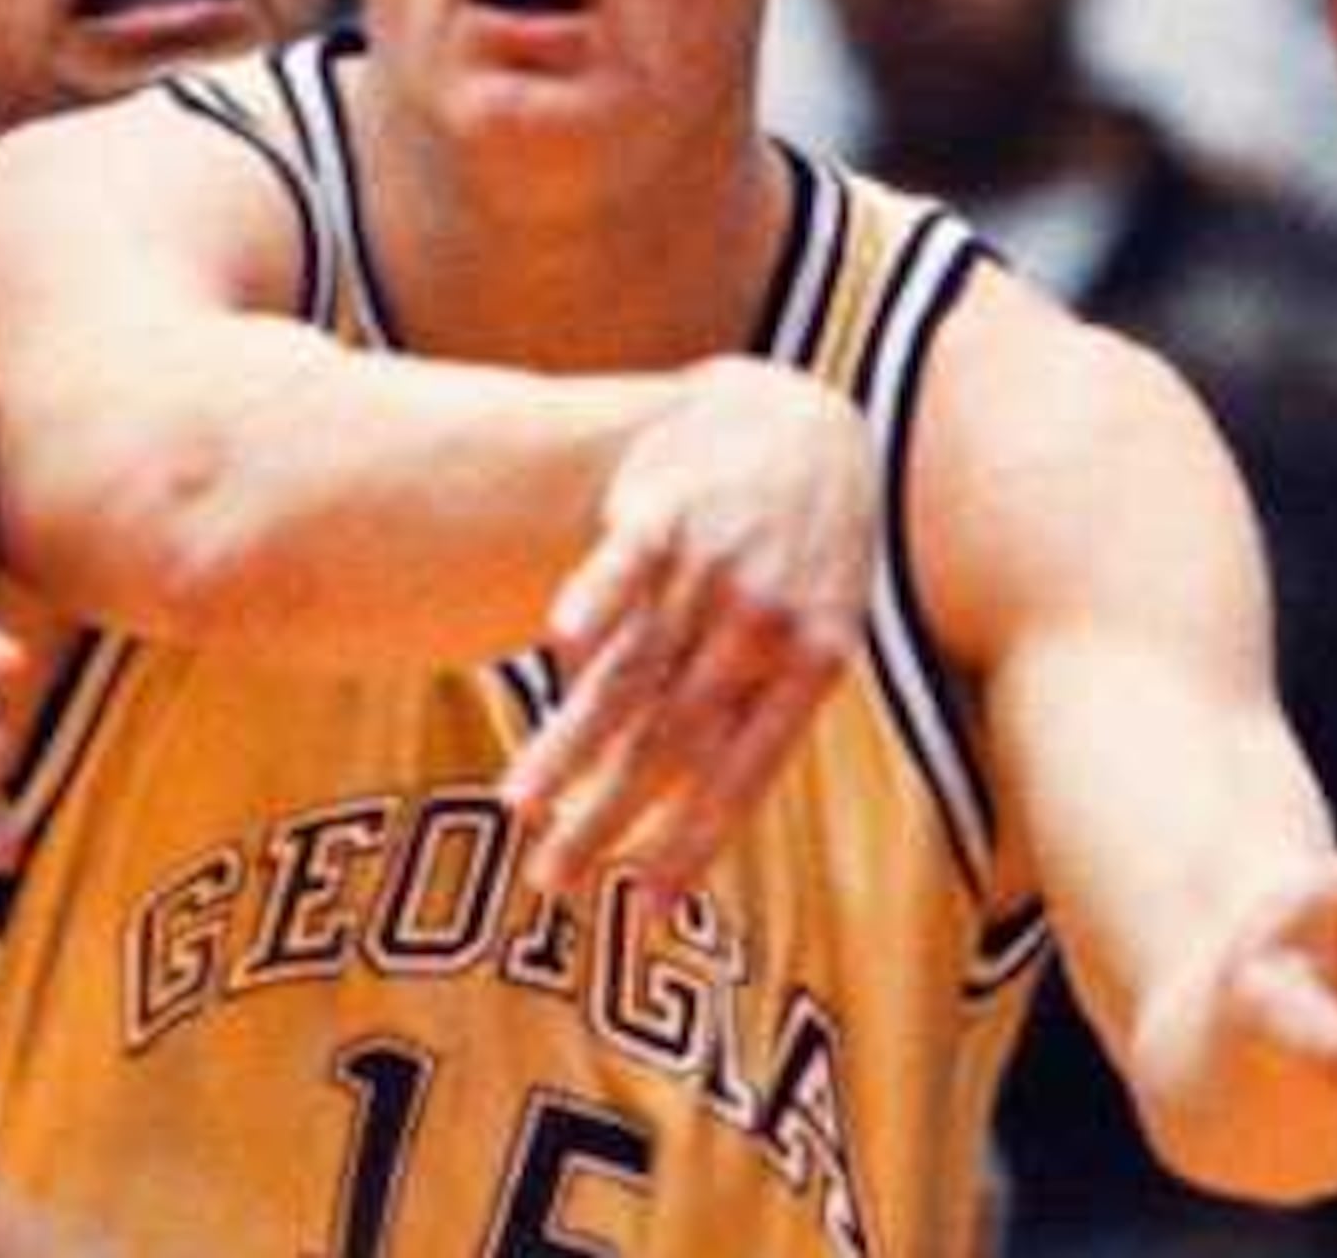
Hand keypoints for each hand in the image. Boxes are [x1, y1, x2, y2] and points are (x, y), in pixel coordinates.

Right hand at [499, 357, 874, 908]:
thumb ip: (758, 719)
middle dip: (606, 818)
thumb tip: (691, 826)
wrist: (803, 424)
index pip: (739, 776)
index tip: (640, 912)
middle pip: (669, 739)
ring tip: (520, 807)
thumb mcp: (817, 637)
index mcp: (810, 668)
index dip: (689, 846)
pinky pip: (624, 566)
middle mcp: (762, 623)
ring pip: (631, 671)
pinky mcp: (662, 510)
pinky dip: (595, 605)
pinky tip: (559, 647)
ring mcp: (713, 564)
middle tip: (551, 883)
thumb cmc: (805, 559)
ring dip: (572, 745)